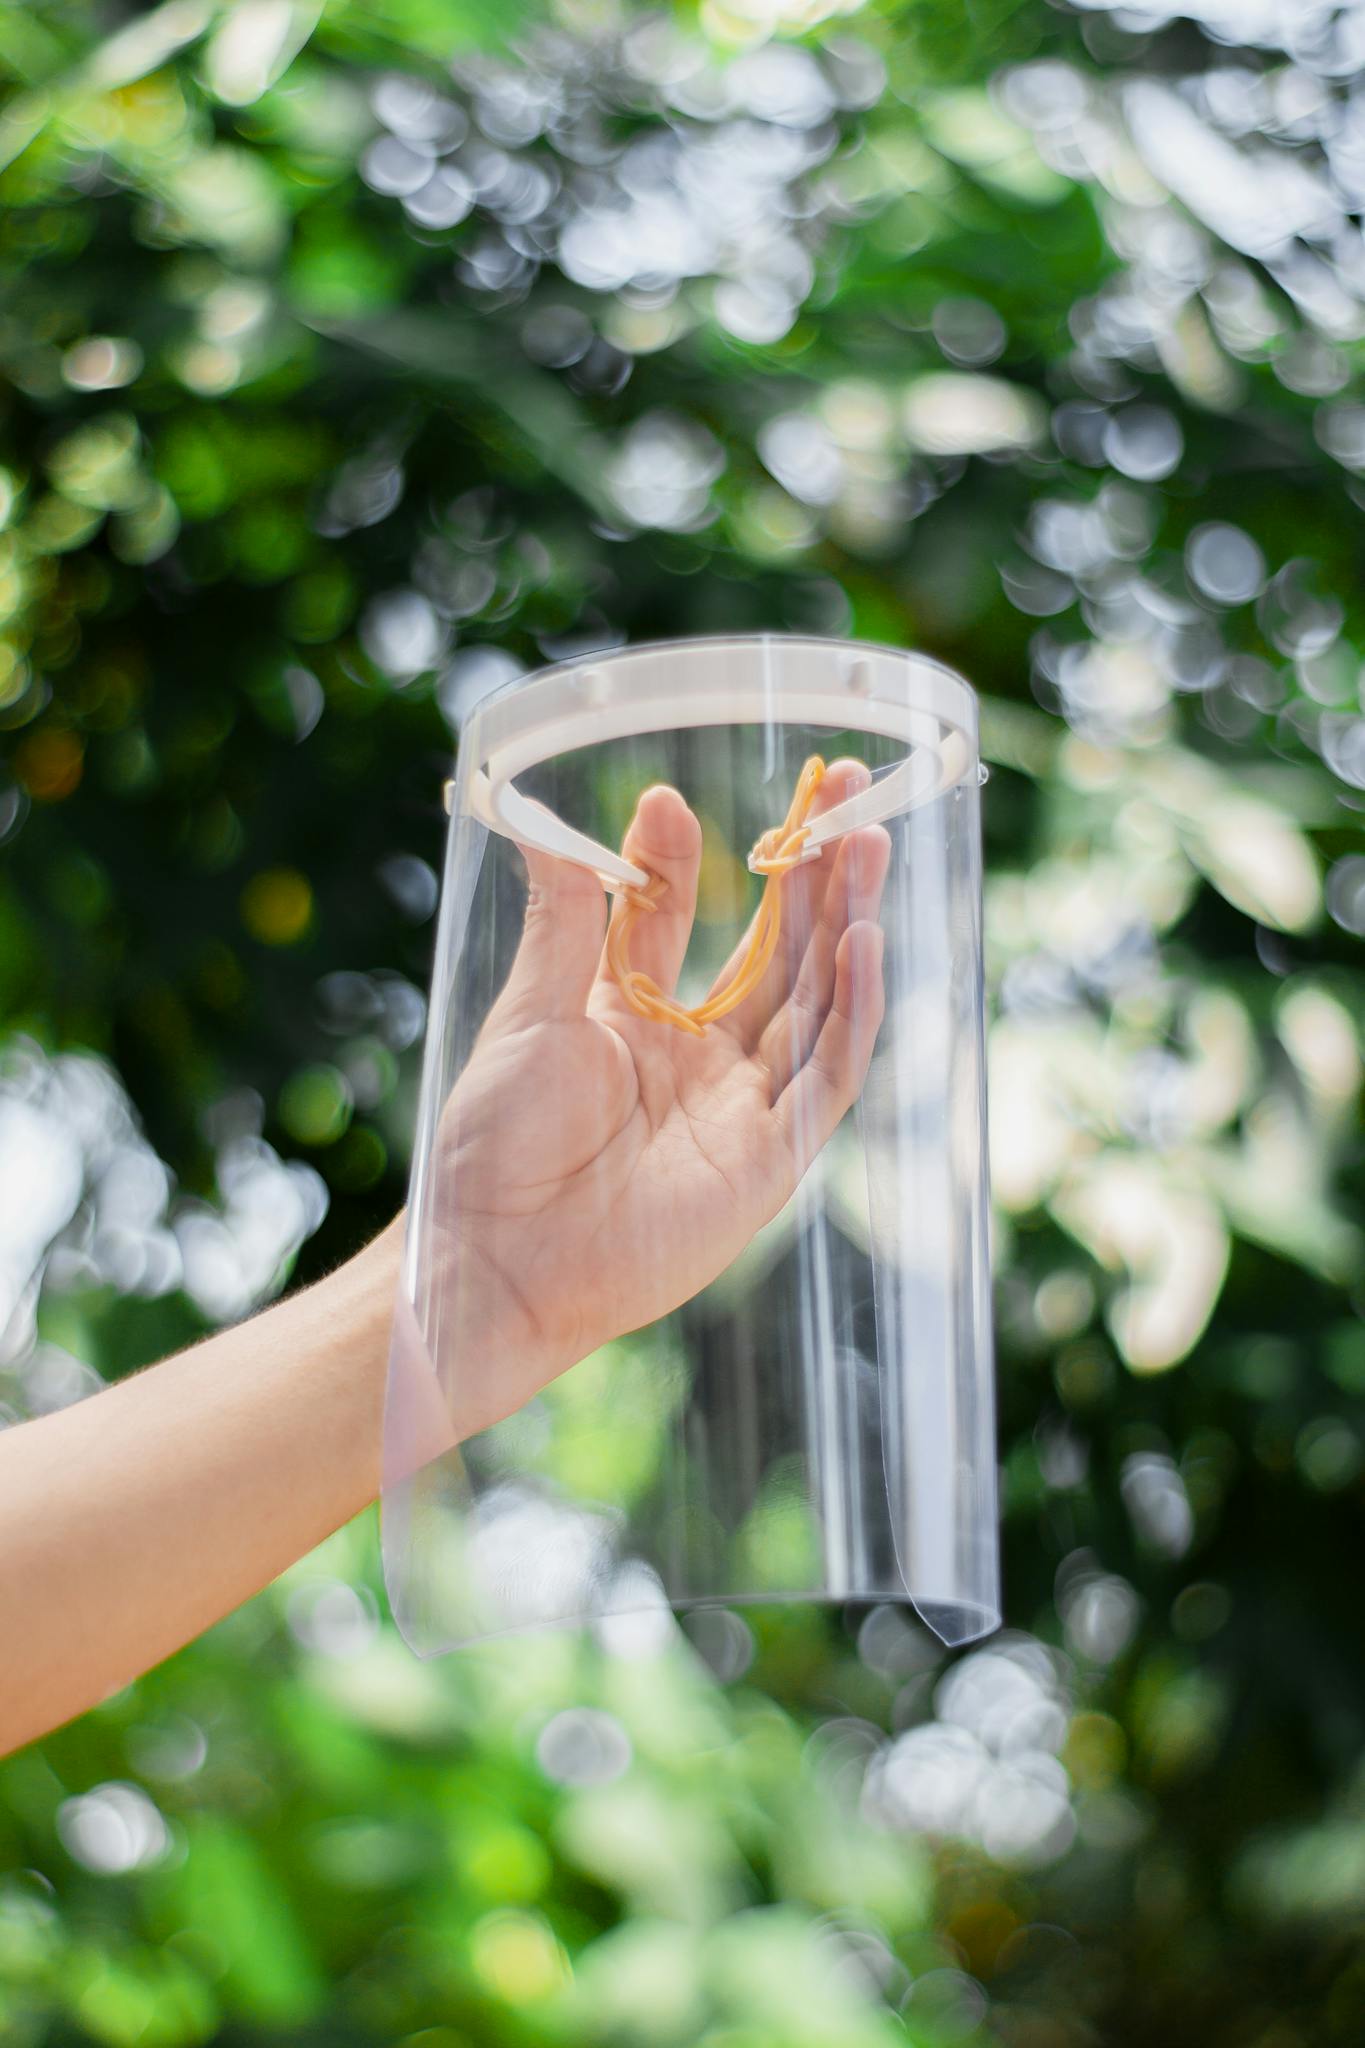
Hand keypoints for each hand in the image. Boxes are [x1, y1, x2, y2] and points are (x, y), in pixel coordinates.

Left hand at [427, 760, 889, 1439]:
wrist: (498, 1257)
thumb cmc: (496, 1144)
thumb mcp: (532, 1013)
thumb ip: (564, 922)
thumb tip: (552, 826)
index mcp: (631, 1023)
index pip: (680, 923)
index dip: (690, 863)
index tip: (682, 798)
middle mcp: (697, 1061)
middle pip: (774, 951)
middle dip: (812, 873)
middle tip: (841, 789)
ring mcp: (741, 1110)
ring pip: (814, 1001)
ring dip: (846, 923)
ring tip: (868, 843)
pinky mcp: (770, 1161)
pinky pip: (827, 1078)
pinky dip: (852, 1012)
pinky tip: (863, 943)